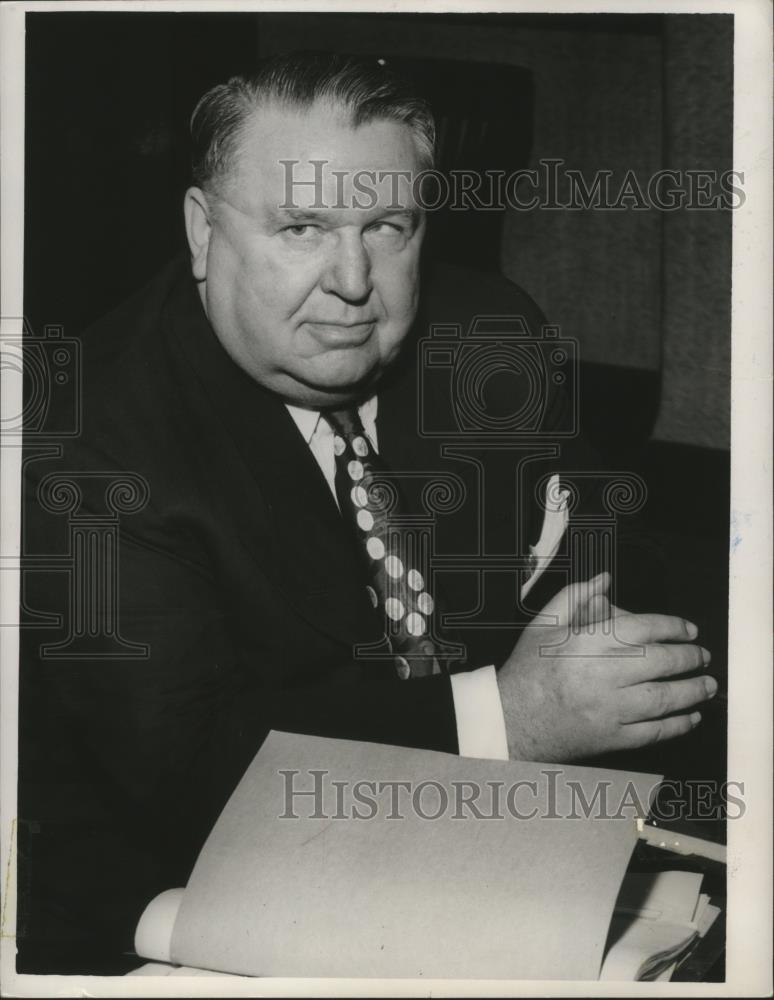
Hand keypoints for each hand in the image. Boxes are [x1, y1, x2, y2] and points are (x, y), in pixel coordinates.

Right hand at [498, 572, 715, 761]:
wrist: (510, 719)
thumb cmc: (529, 670)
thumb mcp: (544, 624)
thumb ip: (575, 596)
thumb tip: (605, 580)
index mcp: (589, 642)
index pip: (645, 628)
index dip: (674, 627)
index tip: (689, 630)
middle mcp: (603, 674)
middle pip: (662, 662)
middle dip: (690, 658)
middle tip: (702, 656)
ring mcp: (609, 709)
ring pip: (664, 698)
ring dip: (693, 691)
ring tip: (707, 685)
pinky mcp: (611, 738)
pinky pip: (654, 732)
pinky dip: (678, 725)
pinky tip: (690, 717)